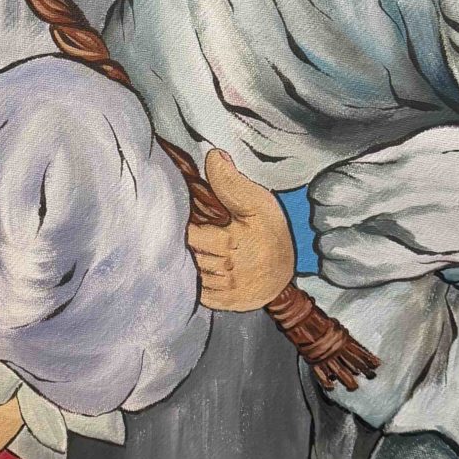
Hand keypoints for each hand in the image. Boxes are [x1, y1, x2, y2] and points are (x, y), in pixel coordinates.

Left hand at [186, 150, 296, 311]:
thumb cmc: (270, 234)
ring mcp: (224, 289)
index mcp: (231, 242)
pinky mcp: (222, 303)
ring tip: (181, 249)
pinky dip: (191, 281)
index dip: (179, 224)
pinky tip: (194, 268)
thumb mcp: (258, 203)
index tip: (175, 216)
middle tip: (174, 231)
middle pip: (185, 254)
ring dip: (184, 262)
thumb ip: (231, 182)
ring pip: (189, 274)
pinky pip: (196, 292)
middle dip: (179, 243)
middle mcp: (226, 269)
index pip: (187, 234)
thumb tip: (213, 156)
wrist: (285, 274)